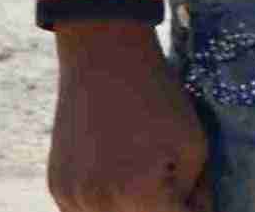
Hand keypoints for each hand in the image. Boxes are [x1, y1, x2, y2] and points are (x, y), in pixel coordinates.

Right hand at [47, 20, 205, 210]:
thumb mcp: (194, 144)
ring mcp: (72, 199)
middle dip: (164, 208)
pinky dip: (107, 204)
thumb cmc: (157, 98)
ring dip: (134, 209)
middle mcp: (99, 204)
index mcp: (138, 195)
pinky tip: (120, 175)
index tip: (198, 198)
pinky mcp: (57, 189)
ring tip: (144, 173)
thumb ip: (194, 193)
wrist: (103, 58)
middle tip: (174, 182)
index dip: (192, 210)